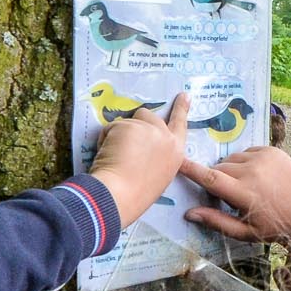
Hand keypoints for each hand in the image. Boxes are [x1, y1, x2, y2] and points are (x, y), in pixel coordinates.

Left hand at [90, 91, 188, 226]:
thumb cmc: (136, 194)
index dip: (181, 108)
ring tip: (115, 156)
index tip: (184, 96)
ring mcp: (148, 129)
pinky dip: (106, 139)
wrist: (121, 195)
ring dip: (120, 132)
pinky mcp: (129, 126)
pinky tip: (107, 155)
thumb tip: (140, 146)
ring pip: (128, 120)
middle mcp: (166, 137)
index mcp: (175, 153)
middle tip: (124, 142)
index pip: (180, 124)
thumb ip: (156, 156)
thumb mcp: (158, 174)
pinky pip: (112, 126)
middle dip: (135, 125)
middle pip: (149, 116)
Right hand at [182, 145, 290, 241]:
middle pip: (219, 168)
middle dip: (217, 179)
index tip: (175, 161)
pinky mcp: (270, 149)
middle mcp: (252, 171)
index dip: (190, 170)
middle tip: (229, 195)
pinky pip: (246, 153)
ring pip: (231, 159)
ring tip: (246, 186)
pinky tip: (257, 177)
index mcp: (245, 193)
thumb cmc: (278, 224)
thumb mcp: (248, 232)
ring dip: (231, 170)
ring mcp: (262, 157)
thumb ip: (217, 222)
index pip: (211, 178)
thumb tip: (189, 214)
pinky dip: (245, 163)